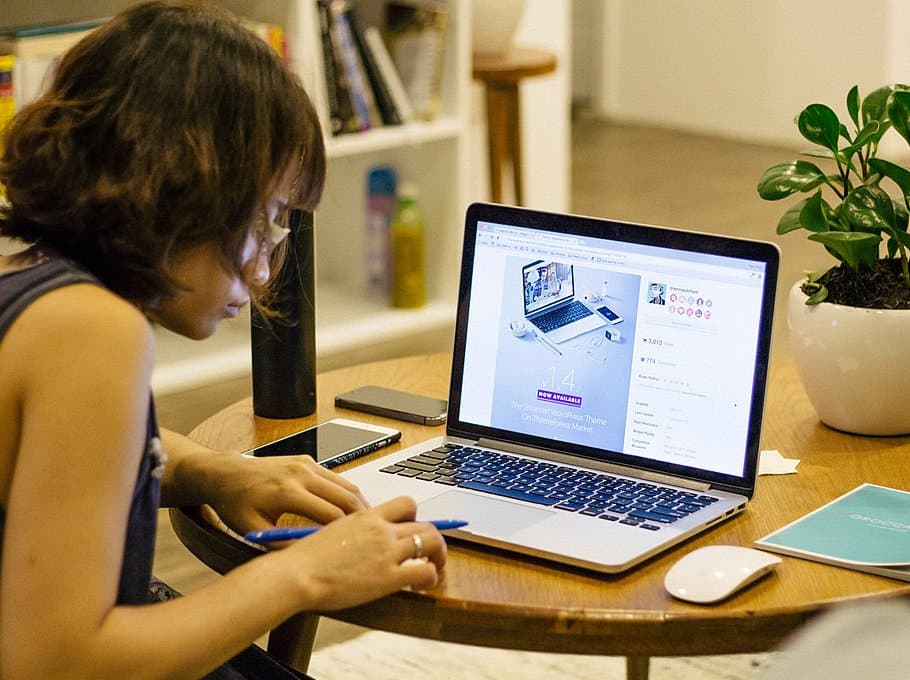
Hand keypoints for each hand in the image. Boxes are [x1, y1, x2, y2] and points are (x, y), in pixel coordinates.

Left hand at [203, 454, 369, 536]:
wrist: (226, 474)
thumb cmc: (236, 502)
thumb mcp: (253, 531)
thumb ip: (281, 545)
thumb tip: (308, 558)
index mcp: (287, 491)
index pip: (330, 513)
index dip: (347, 532)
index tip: (357, 547)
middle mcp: (300, 473)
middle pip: (345, 496)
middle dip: (362, 518)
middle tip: (374, 535)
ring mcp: (306, 464)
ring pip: (346, 484)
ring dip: (359, 504)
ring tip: (369, 524)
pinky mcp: (307, 460)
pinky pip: (336, 477)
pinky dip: (347, 493)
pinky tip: (351, 509)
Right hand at [284, 496, 446, 610]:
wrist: (297, 574)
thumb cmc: (305, 558)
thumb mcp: (331, 531)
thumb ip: (352, 530)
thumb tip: (358, 540)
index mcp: (366, 516)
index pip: (405, 504)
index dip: (416, 517)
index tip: (414, 529)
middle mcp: (381, 529)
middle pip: (424, 524)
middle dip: (433, 539)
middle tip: (430, 553)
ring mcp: (387, 551)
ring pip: (432, 542)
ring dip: (439, 556)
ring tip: (433, 569)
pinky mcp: (389, 576)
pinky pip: (426, 571)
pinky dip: (431, 577)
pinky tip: (421, 586)